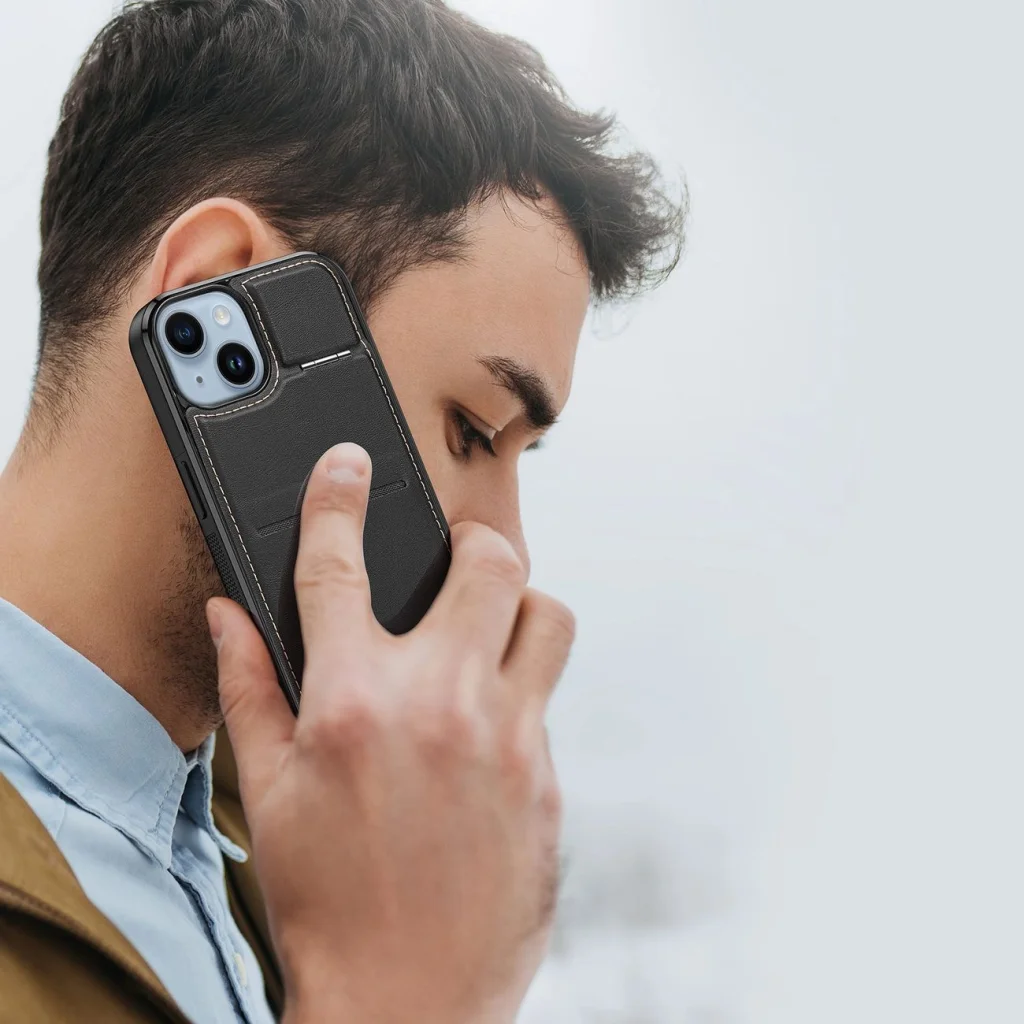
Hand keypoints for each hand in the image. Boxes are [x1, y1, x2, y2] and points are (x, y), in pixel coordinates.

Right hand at [207, 442, 573, 1023]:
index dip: (336, 498)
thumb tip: (229, 615)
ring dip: (521, 611)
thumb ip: (249, 687)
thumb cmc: (326, 901)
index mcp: (353, 700)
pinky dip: (519, 695)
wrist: (408, 1001)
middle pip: (489, 562)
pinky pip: (548, 700)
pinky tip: (486, 735)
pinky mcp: (549, 777)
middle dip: (471, 544)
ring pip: (549, 617)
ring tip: (489, 637)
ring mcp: (509, 737)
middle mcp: (441, 702)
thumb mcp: (267, 793)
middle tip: (455, 561)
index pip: (337, 566)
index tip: (347, 462)